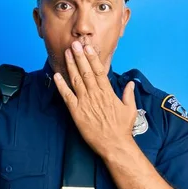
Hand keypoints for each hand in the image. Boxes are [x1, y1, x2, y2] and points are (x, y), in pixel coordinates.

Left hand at [53, 41, 136, 155]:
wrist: (114, 144)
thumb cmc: (122, 129)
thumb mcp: (130, 109)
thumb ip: (129, 95)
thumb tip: (131, 84)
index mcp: (108, 92)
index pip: (99, 70)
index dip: (93, 58)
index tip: (88, 47)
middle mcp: (95, 94)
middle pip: (86, 71)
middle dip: (80, 56)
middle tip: (75, 44)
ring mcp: (85, 102)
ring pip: (76, 80)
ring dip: (71, 66)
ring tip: (67, 53)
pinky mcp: (76, 112)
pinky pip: (67, 96)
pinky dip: (61, 85)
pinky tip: (56, 76)